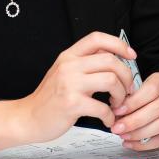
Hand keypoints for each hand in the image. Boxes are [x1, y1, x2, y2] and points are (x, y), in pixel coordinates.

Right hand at [18, 31, 135, 142]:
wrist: (28, 117)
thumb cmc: (49, 97)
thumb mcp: (64, 71)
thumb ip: (84, 63)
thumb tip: (112, 57)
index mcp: (69, 55)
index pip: (97, 38)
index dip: (119, 44)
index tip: (131, 56)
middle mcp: (69, 66)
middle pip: (110, 61)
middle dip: (126, 77)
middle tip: (127, 90)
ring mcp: (70, 84)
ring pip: (111, 81)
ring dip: (121, 95)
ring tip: (117, 104)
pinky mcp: (71, 104)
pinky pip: (102, 107)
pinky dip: (110, 116)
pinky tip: (107, 119)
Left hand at [110, 73, 158, 149]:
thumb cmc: (150, 92)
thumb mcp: (140, 86)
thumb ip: (129, 96)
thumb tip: (114, 110)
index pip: (151, 90)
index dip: (133, 103)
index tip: (117, 111)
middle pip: (156, 109)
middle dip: (134, 122)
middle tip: (117, 128)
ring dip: (140, 134)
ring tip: (124, 136)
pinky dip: (148, 144)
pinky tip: (133, 144)